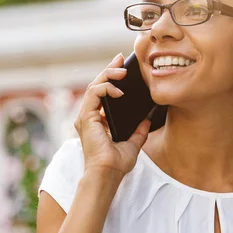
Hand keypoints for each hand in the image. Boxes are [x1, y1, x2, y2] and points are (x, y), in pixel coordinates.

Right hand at [74, 53, 150, 178]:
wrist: (109, 174)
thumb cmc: (117, 164)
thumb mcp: (133, 144)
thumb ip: (139, 131)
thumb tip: (147, 118)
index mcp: (98, 121)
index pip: (103, 94)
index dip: (111, 79)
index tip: (123, 68)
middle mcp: (89, 117)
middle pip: (97, 86)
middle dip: (109, 70)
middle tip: (121, 59)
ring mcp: (85, 117)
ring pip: (94, 86)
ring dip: (108, 75)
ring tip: (122, 69)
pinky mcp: (86, 117)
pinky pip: (94, 94)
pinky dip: (105, 88)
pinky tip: (119, 89)